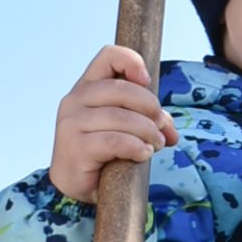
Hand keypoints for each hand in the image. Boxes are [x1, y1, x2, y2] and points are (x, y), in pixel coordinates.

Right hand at [48, 44, 178, 201]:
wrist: (77, 185)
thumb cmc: (103, 151)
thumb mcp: (127, 128)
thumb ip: (148, 120)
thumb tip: (170, 130)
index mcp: (88, 87)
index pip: (108, 56)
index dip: (132, 61)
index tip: (147, 81)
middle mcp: (74, 99)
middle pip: (121, 89)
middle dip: (150, 108)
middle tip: (161, 127)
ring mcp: (71, 123)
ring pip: (120, 117)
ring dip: (147, 131)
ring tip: (155, 145)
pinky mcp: (74, 147)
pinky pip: (114, 141)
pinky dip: (135, 147)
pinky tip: (142, 154)